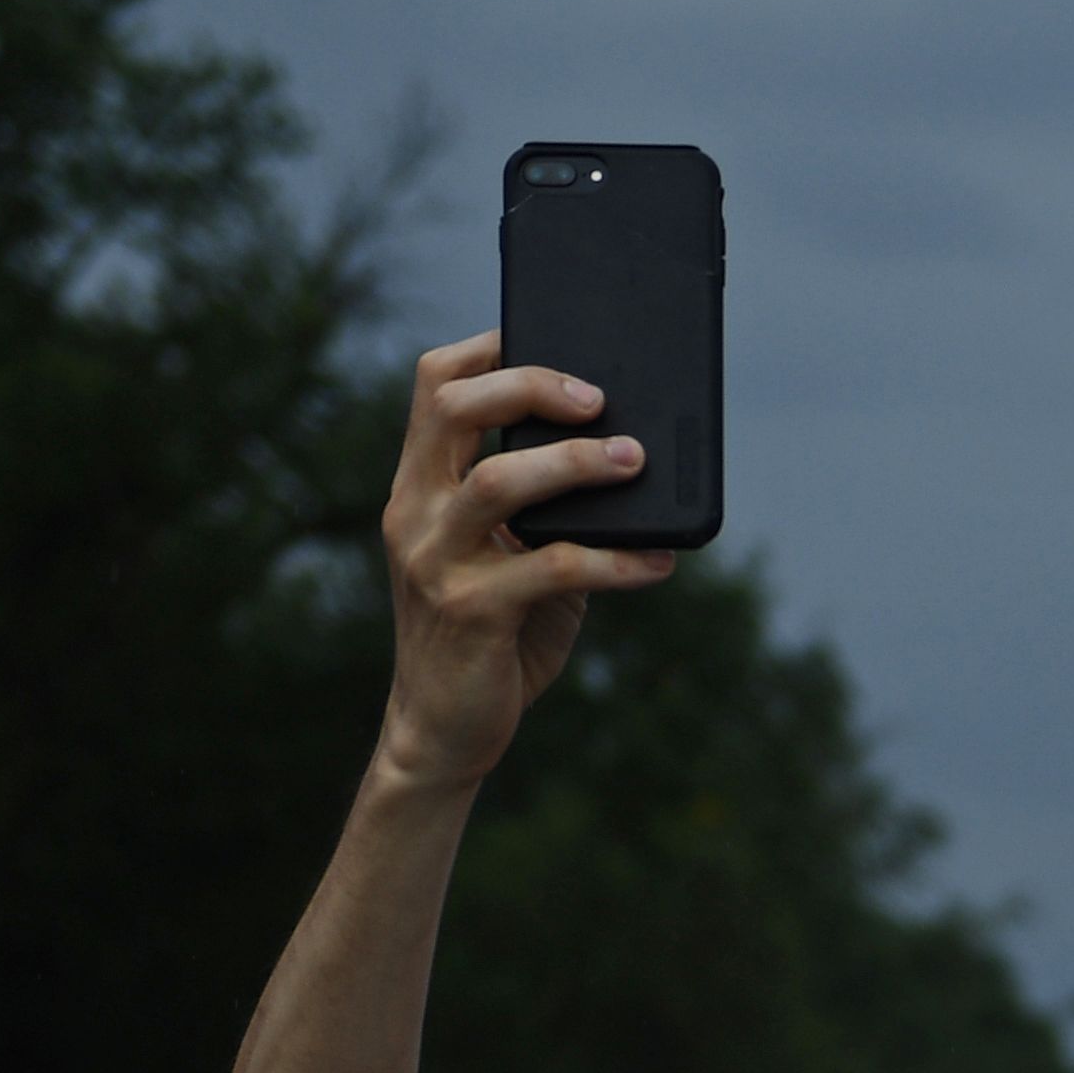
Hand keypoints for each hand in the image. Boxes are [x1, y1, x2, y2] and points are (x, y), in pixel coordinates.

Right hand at [373, 332, 677, 787]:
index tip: (558, 340)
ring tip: (636, 463)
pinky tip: (659, 562)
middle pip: (455, 408)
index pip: (435, 385)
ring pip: (498, 479)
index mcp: (420, 485)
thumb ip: (547, 508)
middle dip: (531, 386)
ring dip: (577, 464)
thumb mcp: (511, 557)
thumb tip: (632, 455)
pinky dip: (616, 559)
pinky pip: (554, 568)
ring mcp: (436, 560)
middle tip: (601, 399)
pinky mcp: (472, 613)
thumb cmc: (494, 635)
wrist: (446, 732)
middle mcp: (415, 511)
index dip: (493, 349)